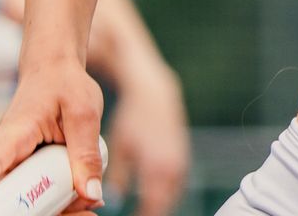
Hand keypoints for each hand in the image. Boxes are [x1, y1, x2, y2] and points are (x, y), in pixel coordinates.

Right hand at [0, 56, 106, 211]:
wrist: (55, 72)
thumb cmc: (65, 85)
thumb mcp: (84, 113)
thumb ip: (86, 152)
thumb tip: (91, 193)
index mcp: (10, 138)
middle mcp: (2, 158)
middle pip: (6, 200)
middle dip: (40, 213)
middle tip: (83, 213)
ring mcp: (12, 168)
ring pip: (23, 204)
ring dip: (55, 210)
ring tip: (90, 206)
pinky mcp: (26, 174)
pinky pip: (36, 197)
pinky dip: (59, 202)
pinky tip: (86, 200)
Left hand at [106, 57, 190, 215]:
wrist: (155, 94)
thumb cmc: (133, 119)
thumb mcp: (119, 147)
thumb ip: (117, 176)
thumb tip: (113, 199)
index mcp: (157, 167)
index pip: (153, 206)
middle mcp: (174, 167)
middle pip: (166, 204)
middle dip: (152, 213)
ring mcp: (182, 162)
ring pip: (174, 196)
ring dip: (161, 205)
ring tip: (144, 210)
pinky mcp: (184, 157)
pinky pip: (179, 184)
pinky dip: (168, 194)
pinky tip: (155, 197)